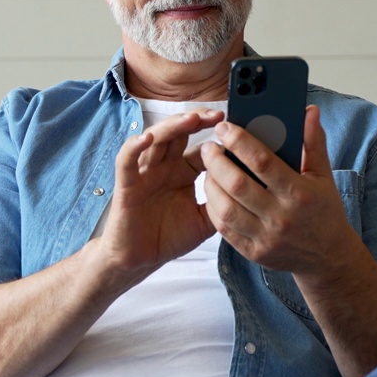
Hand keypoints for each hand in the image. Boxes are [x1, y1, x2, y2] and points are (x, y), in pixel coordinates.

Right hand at [93, 109, 223, 280]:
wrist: (139, 260)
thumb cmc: (168, 237)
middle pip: (180, 133)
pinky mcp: (126, 185)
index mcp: (183, 172)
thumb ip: (222, 203)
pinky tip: (147, 139)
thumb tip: (250, 192)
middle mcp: (164, 167)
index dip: (216, 137)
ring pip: (156, 140)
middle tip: (218, 116)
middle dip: (197, 120)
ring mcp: (144, 173)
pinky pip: (127, 161)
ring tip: (191, 119)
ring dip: (172, 127)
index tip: (236, 130)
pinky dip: (134, 147)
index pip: (201, 147)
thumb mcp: (204, 221)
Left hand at [199, 105, 363, 276]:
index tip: (224, 127)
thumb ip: (313, 142)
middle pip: (238, 185)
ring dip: (211, 184)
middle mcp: (281, 217)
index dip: (239, 142)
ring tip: (208, 168)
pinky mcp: (254, 252)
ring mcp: (266, 238)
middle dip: (217, 161)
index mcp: (299, 194)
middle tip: (209, 146)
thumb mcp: (323, 175)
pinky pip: (225, 229)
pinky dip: (214, 208)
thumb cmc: (324, 210)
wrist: (328, 257)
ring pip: (226, 209)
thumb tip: (309, 111)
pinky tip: (213, 192)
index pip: (263, 162)